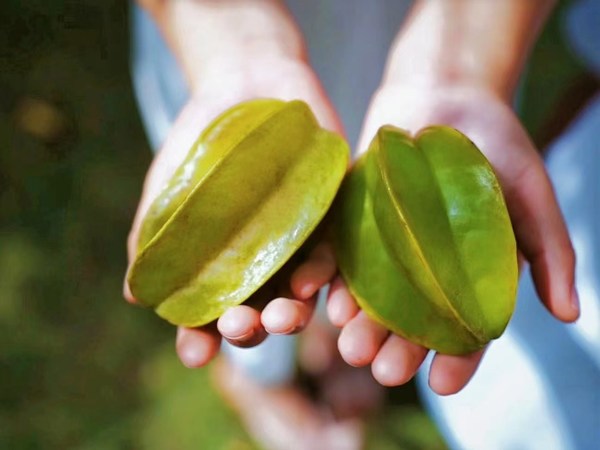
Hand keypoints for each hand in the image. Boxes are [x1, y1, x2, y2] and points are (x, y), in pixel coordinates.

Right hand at [124, 59, 343, 367]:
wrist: (246, 83)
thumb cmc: (201, 143)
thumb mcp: (168, 186)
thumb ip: (153, 237)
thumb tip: (135, 296)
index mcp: (221, 268)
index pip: (209, 316)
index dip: (200, 339)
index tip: (194, 352)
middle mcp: (263, 265)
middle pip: (259, 312)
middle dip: (250, 328)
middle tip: (241, 328)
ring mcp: (298, 244)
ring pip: (299, 293)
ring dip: (292, 312)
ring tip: (282, 317)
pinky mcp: (330, 217)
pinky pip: (333, 253)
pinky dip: (324, 272)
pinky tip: (312, 283)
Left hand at [328, 83, 578, 394]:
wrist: (446, 94)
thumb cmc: (498, 146)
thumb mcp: (531, 196)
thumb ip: (550, 251)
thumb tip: (569, 313)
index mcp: (469, 274)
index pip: (464, 327)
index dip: (457, 358)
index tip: (444, 385)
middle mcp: (424, 269)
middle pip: (411, 321)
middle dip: (399, 349)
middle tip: (386, 373)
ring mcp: (387, 246)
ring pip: (372, 297)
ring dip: (362, 324)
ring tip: (351, 347)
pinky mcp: (356, 221)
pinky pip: (343, 256)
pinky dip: (335, 279)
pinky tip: (329, 299)